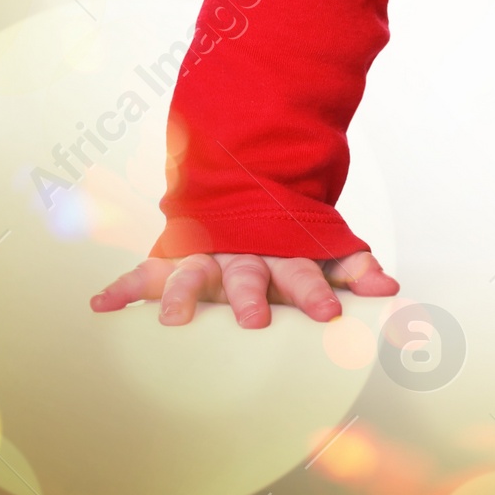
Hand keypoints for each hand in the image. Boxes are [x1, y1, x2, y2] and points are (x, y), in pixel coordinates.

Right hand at [89, 250, 398, 328]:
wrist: (246, 174)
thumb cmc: (286, 229)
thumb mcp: (323, 245)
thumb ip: (355, 267)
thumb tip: (392, 290)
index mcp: (281, 252)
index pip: (302, 273)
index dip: (315, 292)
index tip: (328, 314)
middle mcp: (241, 254)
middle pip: (246, 277)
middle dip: (250, 298)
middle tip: (253, 320)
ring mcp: (205, 254)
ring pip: (191, 273)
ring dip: (182, 295)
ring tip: (174, 319)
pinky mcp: (173, 256)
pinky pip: (142, 273)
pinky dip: (122, 288)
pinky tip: (102, 305)